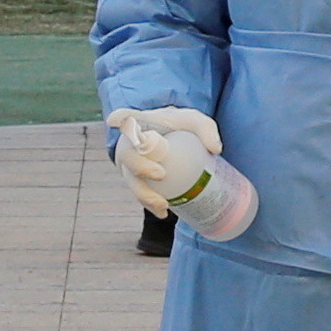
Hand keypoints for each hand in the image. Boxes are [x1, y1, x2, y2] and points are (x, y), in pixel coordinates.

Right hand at [108, 104, 223, 210]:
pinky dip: (150, 204)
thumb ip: (206, 128)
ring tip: (163, 205)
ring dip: (144, 194)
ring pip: (131, 180)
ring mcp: (132, 164)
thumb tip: (215, 149)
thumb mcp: (195, 121)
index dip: (120, 119)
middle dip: (139, 167)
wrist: (174, 140)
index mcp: (141, 123)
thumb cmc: (181, 126)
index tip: (115, 120)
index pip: (127, 118)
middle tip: (160, 174)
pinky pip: (139, 192)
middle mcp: (130, 144)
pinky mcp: (138, 180)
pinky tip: (163, 212)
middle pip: (126, 156)